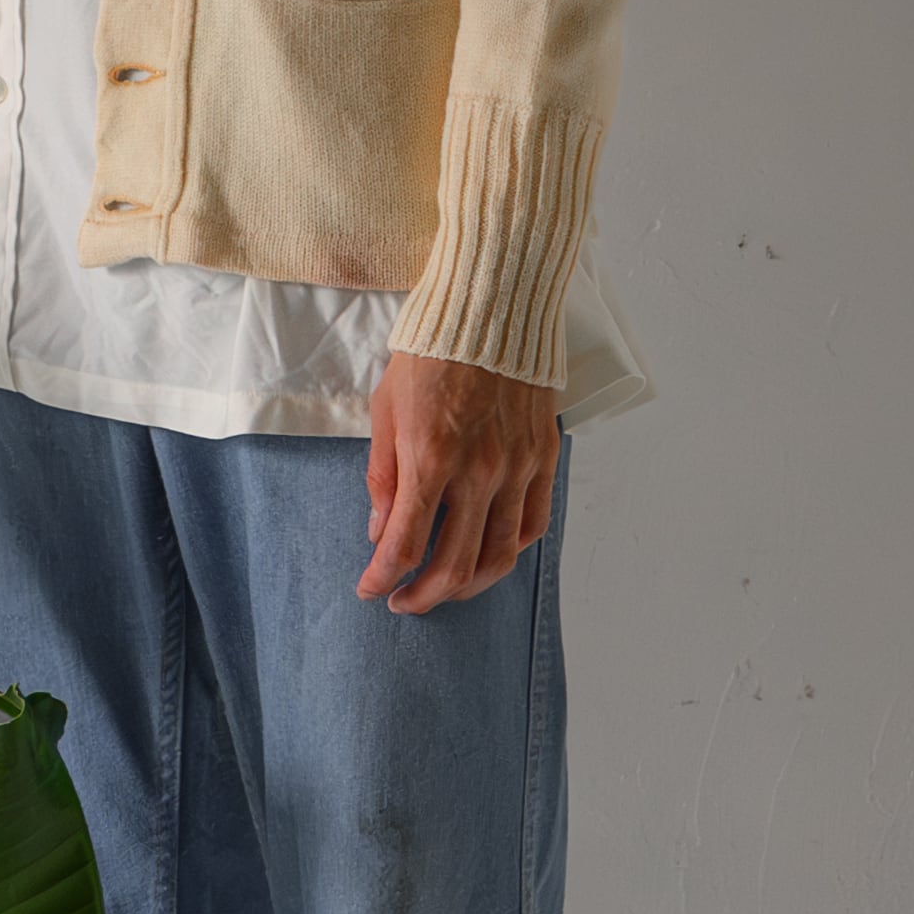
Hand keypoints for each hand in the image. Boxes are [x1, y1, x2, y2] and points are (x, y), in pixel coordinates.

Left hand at [358, 351, 559, 614]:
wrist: (489, 311)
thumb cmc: (430, 355)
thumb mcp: (385, 411)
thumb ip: (384, 476)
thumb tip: (381, 530)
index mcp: (430, 458)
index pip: (405, 544)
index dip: (382, 577)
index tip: (369, 588)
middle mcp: (479, 472)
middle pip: (454, 565)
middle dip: (423, 595)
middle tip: (403, 602)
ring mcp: (517, 468)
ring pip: (499, 556)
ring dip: (468, 586)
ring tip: (444, 589)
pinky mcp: (543, 458)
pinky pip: (533, 524)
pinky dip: (509, 551)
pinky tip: (487, 555)